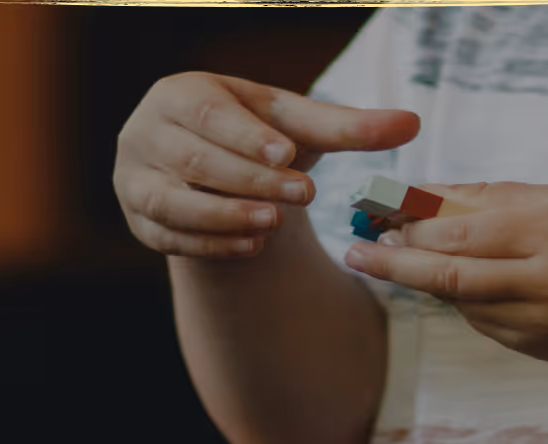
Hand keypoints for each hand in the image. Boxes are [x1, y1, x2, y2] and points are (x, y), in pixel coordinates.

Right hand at [113, 72, 419, 258]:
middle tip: (300, 196)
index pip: (208, 113)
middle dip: (249, 180)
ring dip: (225, 216)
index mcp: (181, 94)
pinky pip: (169, 237)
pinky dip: (209, 244)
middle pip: (194, 159)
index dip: (246, 136)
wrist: (212, 175)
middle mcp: (146, 132)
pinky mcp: (138, 220)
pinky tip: (250, 247)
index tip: (289, 155)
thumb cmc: (254, 140)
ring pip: (172, 203)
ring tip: (272, 224)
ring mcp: (133, 179)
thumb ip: (349, 126)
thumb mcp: (296, 128)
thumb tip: (413, 122)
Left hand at [344, 182, 547, 370]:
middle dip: (396, 264)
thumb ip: (494, 197)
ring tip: (397, 257)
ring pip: (460, 302)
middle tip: (356, 253)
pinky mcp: (533, 348)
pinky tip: (455, 280)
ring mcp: (541, 323)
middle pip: (451, 277)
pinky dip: (458, 299)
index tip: (377, 221)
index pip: (466, 233)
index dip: (415, 230)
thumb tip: (426, 196)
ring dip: (425, 279)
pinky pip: (479, 320)